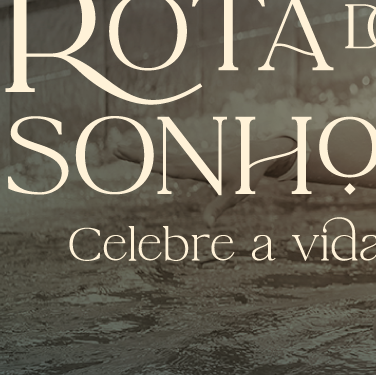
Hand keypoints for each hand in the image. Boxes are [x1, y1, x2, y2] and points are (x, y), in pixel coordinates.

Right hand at [107, 130, 296, 225]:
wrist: (260, 153)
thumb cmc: (249, 174)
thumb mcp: (237, 194)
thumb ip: (219, 207)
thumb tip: (206, 226)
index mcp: (199, 168)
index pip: (170, 166)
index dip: (150, 162)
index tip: (132, 156)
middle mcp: (193, 160)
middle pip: (161, 157)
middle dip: (138, 154)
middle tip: (114, 148)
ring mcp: (194, 158)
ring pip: (165, 156)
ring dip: (143, 152)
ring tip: (121, 148)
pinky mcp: (197, 159)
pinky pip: (172, 157)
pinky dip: (156, 155)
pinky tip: (146, 155)